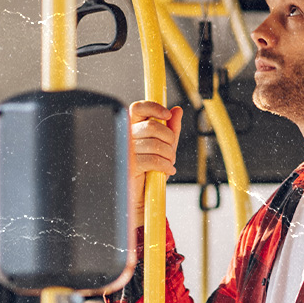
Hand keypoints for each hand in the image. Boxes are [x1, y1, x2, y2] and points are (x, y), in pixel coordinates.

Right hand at [128, 101, 182, 226]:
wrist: (143, 195)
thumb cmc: (150, 170)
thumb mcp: (165, 146)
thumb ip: (171, 128)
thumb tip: (177, 111)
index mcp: (132, 128)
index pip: (138, 108)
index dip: (154, 107)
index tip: (168, 115)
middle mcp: (126, 138)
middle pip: (152, 126)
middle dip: (169, 138)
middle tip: (171, 149)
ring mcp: (127, 152)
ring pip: (155, 144)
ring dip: (169, 154)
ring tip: (169, 162)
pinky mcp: (130, 166)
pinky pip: (154, 160)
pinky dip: (166, 165)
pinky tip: (168, 170)